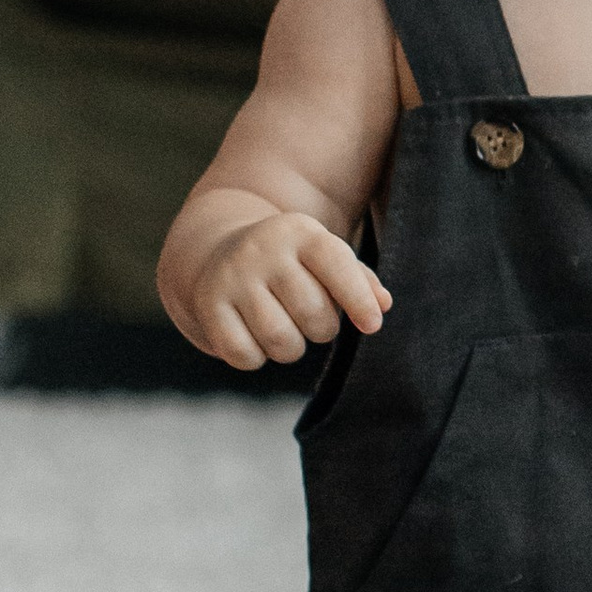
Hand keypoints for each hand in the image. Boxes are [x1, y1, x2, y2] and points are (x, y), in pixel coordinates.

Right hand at [191, 212, 389, 370]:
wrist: (220, 250)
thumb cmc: (291, 262)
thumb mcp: (325, 258)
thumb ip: (360, 280)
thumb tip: (383, 305)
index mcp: (300, 232)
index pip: (337, 265)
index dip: (358, 299)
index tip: (372, 325)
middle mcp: (263, 250)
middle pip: (312, 313)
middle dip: (323, 329)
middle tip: (314, 322)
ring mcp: (232, 277)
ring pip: (279, 339)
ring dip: (291, 348)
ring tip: (287, 332)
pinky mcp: (208, 304)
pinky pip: (243, 354)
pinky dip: (256, 359)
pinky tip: (256, 341)